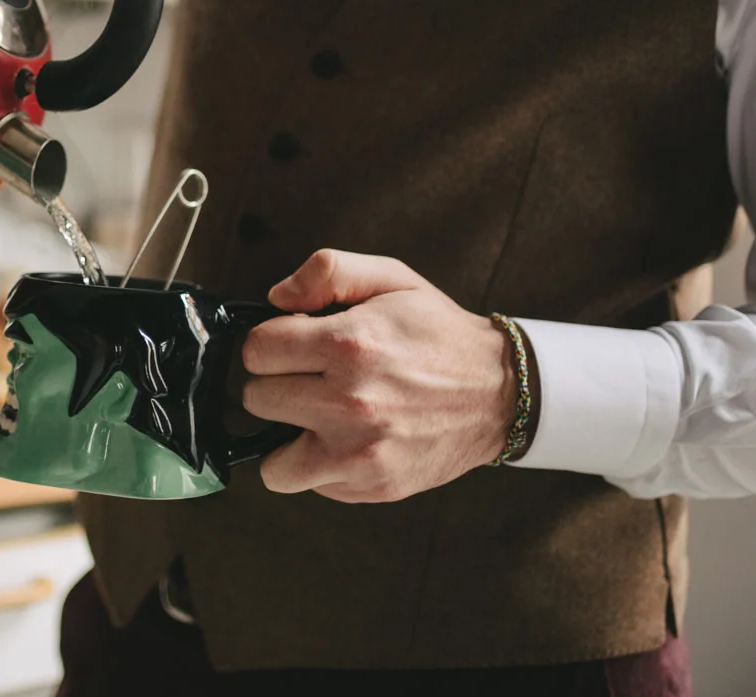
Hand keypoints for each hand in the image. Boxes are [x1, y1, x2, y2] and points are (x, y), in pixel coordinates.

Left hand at [242, 250, 514, 502]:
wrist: (498, 392)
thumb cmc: (437, 333)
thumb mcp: (391, 278)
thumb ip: (327, 271)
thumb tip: (275, 297)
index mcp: (350, 344)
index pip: (257, 349)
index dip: (271, 342)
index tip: (294, 345)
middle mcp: (350, 401)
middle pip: (257, 399)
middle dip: (278, 384)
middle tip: (310, 379)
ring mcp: (360, 451)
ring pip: (273, 463)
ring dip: (289, 437)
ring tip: (317, 417)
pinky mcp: (372, 485)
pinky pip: (310, 484)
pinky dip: (319, 465)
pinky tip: (347, 439)